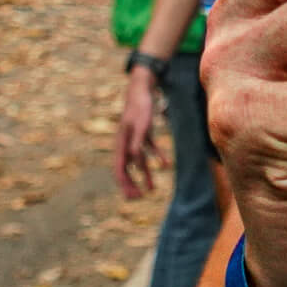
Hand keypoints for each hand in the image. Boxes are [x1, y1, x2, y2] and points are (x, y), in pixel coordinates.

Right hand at [115, 67, 164, 198]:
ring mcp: (134, 139)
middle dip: (131, 184)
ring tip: (151, 189)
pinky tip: (166, 164)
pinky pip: (149, 149)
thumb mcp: (140, 124)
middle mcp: (125, 143)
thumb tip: (134, 160)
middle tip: (139, 198)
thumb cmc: (140, 106)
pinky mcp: (144, 133)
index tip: (133, 196)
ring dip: (144, 175)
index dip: (125, 184)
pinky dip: (156, 157)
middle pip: (126, 169)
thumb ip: (137, 142)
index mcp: (120, 143)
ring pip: (137, 162)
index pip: (119, 169)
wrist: (143, 88)